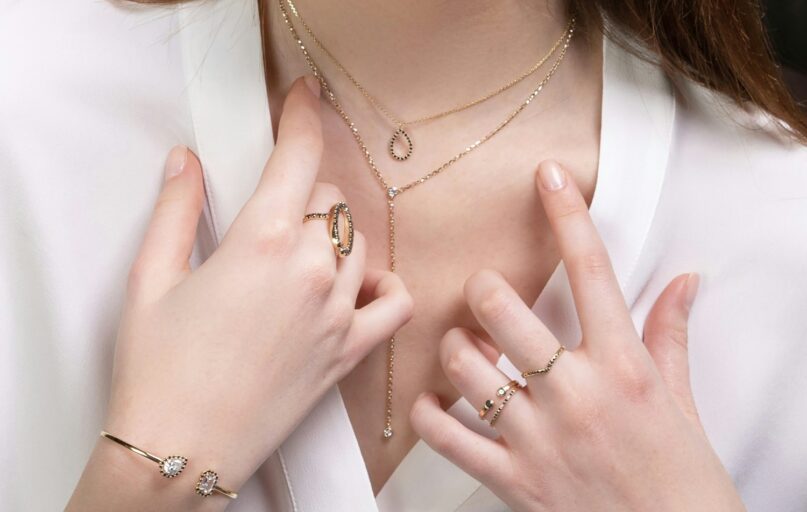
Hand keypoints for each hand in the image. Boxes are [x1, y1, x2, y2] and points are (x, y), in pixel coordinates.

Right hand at [68, 77, 412, 510]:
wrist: (180, 448)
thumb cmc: (158, 370)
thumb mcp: (150, 278)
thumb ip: (176, 210)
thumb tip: (187, 163)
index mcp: (261, 243)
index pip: (298, 157)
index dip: (303, 117)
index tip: (304, 95)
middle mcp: (310, 271)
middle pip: (330, 199)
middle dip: (303, 194)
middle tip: (271, 214)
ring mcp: (337, 312)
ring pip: (359, 242)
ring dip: (334, 236)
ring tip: (296, 256)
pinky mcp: (350, 351)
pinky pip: (395, 303)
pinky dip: (383, 286)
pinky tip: (355, 287)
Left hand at [410, 161, 744, 511]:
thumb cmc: (681, 477)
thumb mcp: (680, 400)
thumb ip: (671, 334)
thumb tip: (685, 282)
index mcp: (623, 366)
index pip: (591, 270)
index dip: (567, 214)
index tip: (548, 175)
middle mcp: (576, 393)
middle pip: (501, 309)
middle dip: (483, 291)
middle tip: (485, 295)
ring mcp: (539, 438)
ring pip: (465, 367)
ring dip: (456, 348)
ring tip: (466, 350)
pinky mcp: (513, 480)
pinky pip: (448, 438)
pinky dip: (430, 414)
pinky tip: (436, 403)